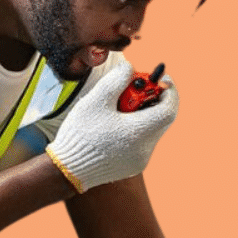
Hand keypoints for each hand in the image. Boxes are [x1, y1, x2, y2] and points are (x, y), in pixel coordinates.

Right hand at [45, 62, 177, 191]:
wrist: (68, 169)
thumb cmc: (81, 134)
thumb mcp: (96, 101)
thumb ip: (117, 80)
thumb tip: (130, 68)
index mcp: (138, 132)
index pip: (169, 109)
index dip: (169, 91)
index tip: (161, 79)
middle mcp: (145, 149)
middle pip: (162, 118)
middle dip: (153, 99)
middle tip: (136, 88)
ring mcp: (141, 159)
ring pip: (152, 129)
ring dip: (143, 113)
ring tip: (119, 107)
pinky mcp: (134, 165)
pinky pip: (143, 141)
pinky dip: (136, 128)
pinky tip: (115, 124)